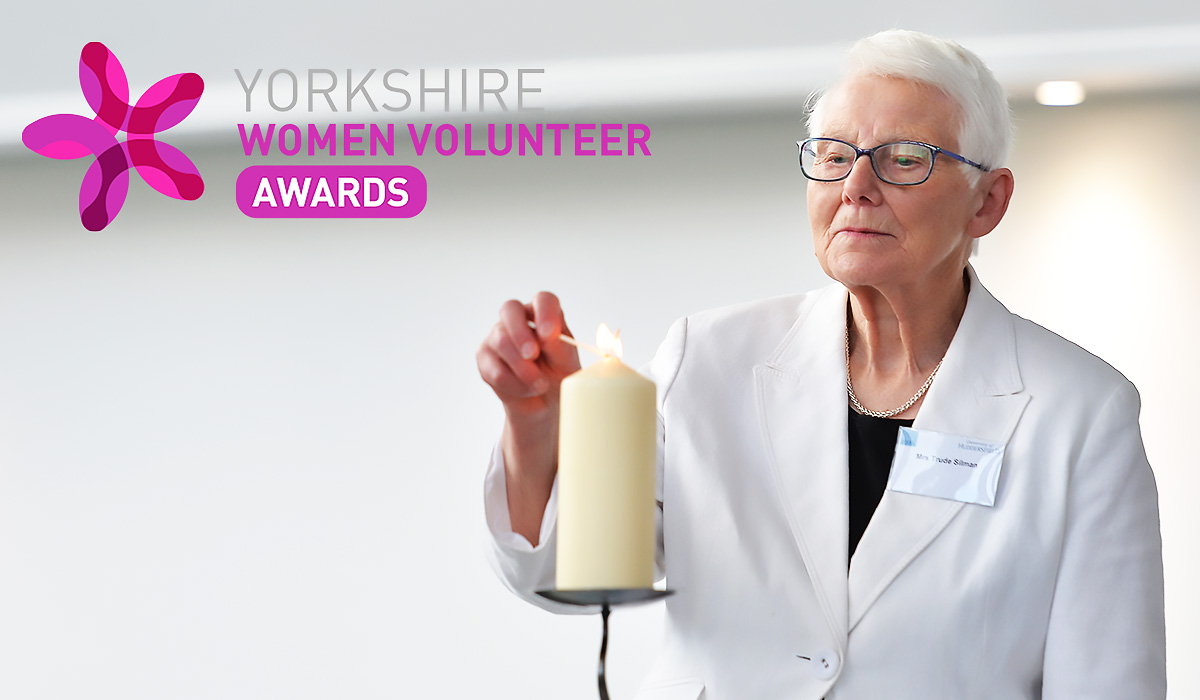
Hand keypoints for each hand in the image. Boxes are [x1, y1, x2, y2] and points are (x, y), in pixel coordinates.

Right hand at [476, 291, 580, 423]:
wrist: (545, 402)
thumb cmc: (558, 374)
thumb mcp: (565, 361)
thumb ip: (558, 346)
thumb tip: (547, 334)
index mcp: (543, 313)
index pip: (543, 300)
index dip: (545, 313)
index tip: (549, 334)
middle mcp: (518, 319)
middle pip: (510, 309)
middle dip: (521, 333)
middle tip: (532, 355)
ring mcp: (497, 336)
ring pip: (501, 341)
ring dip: (523, 368)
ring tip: (541, 385)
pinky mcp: (484, 358)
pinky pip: (495, 370)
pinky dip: (514, 384)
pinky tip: (527, 390)